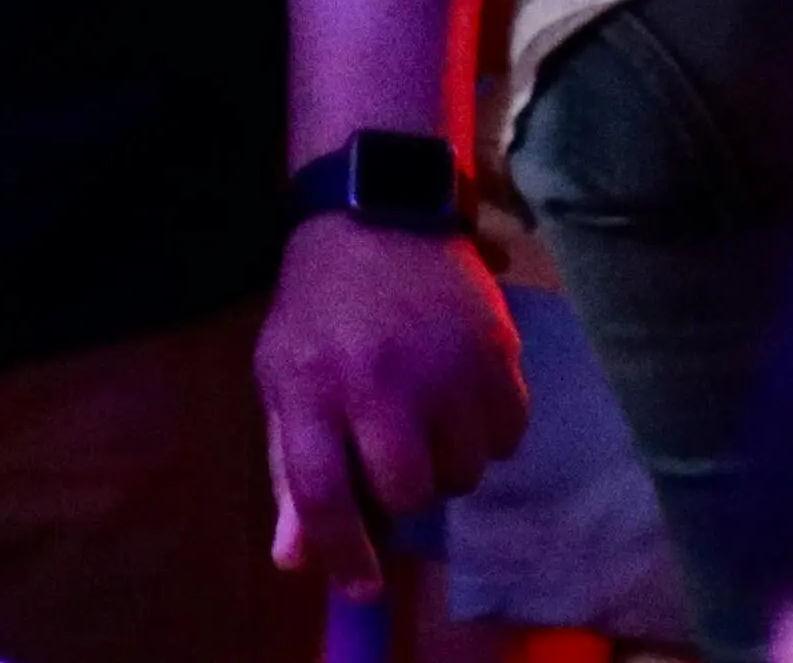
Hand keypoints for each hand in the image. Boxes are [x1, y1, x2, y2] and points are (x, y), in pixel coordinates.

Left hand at [256, 215, 523, 591]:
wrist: (380, 210)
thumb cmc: (321, 306)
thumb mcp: (284, 377)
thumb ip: (291, 468)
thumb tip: (298, 559)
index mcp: (313, 386)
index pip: (324, 496)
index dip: (343, 553)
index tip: (362, 583)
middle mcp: (380, 379)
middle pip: (407, 492)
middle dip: (402, 493)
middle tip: (395, 458)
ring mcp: (446, 364)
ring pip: (464, 472)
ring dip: (447, 463)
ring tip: (429, 418)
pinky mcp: (498, 349)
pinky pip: (508, 437)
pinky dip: (488, 433)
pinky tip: (464, 398)